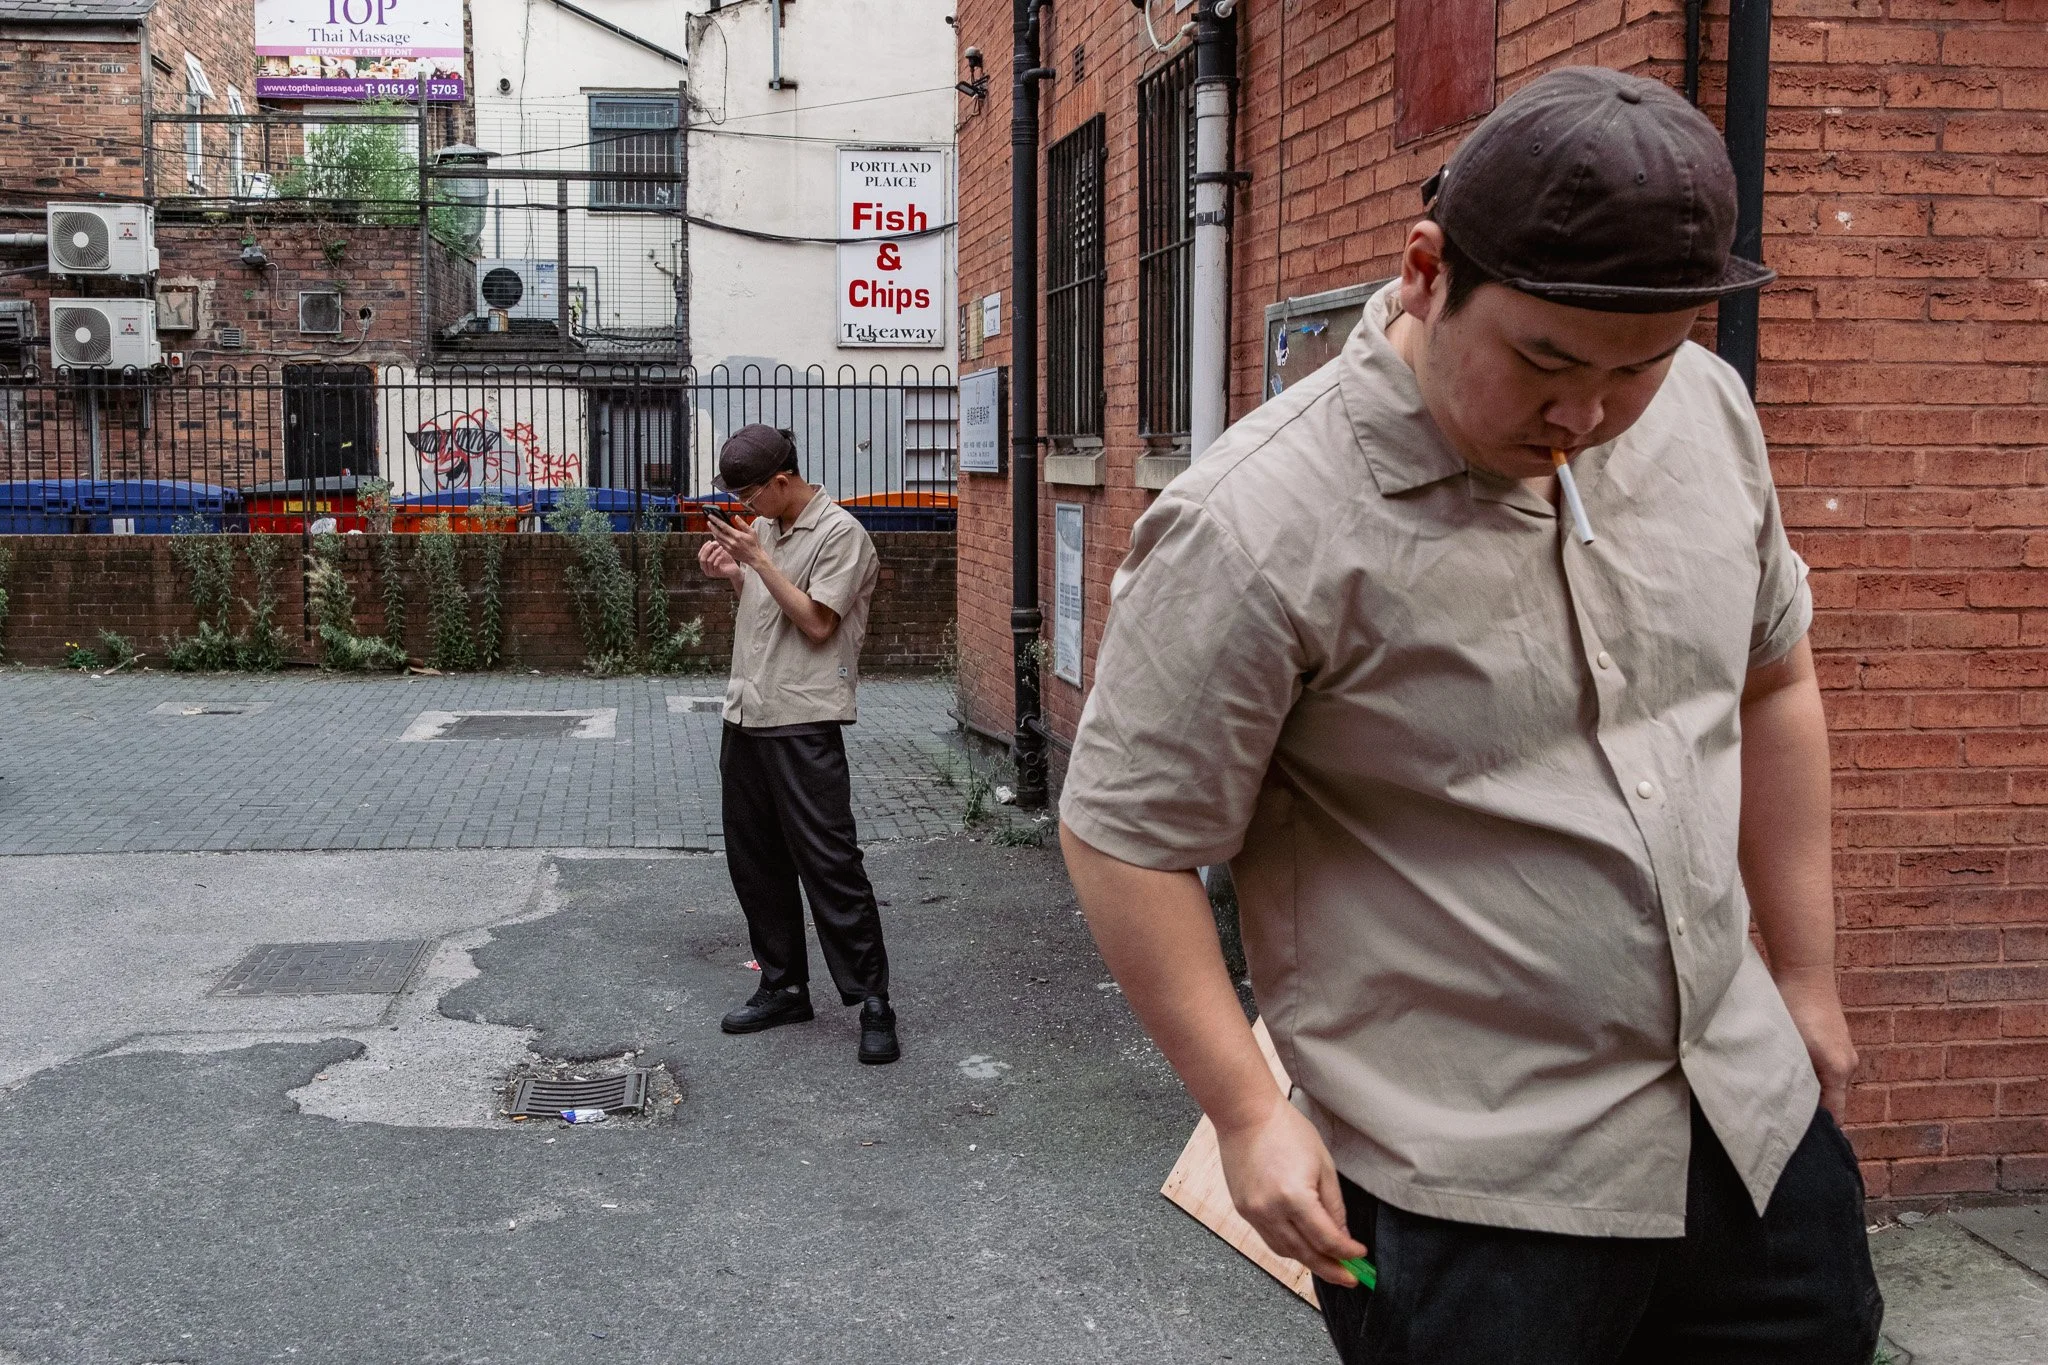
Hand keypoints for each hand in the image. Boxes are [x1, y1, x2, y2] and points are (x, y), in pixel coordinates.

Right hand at [696, 536, 741, 581]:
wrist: (735, 569)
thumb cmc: (727, 561)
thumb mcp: (719, 553)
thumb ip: (714, 548)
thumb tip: (711, 542)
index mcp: (704, 565)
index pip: (700, 556)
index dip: (704, 548)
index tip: (710, 541)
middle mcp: (706, 570)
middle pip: (702, 559)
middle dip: (708, 549)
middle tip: (715, 543)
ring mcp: (711, 573)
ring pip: (709, 561)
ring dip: (715, 552)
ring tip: (721, 547)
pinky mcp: (717, 574)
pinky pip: (715, 564)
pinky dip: (719, 557)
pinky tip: (723, 554)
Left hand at [706, 510, 766, 570]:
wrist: (755, 557)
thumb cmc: (754, 544)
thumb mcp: (752, 532)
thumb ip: (742, 524)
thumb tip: (736, 517)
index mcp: (737, 535)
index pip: (723, 526)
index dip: (716, 520)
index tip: (710, 516)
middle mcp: (731, 541)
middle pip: (718, 532)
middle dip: (712, 526)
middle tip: (708, 522)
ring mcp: (729, 547)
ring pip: (718, 539)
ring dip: (714, 533)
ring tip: (712, 528)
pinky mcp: (729, 552)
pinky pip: (721, 544)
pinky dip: (718, 539)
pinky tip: (717, 536)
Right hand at [1215, 1094, 1368, 1284]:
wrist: (1246, 1114)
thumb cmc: (1286, 1130)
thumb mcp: (1323, 1164)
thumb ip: (1334, 1204)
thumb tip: (1342, 1234)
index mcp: (1295, 1197)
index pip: (1327, 1239)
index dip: (1347, 1252)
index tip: (1360, 1255)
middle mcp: (1271, 1211)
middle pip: (1306, 1254)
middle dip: (1331, 1269)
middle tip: (1350, 1278)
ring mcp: (1253, 1212)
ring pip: (1286, 1252)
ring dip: (1310, 1261)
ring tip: (1330, 1266)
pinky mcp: (1243, 1210)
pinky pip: (1269, 1239)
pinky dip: (1289, 1247)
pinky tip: (1304, 1247)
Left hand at [1777, 966, 1857, 1116]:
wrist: (1803, 971)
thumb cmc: (1795, 1006)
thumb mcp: (1793, 1048)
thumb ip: (1794, 1078)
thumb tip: (1787, 1104)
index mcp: (1840, 1071)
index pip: (1834, 1114)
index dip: (1818, 1129)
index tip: (1797, 1141)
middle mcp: (1846, 1064)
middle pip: (1830, 1100)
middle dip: (1811, 1112)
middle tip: (1782, 1123)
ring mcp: (1840, 1051)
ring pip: (1824, 1083)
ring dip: (1807, 1091)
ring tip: (1781, 1100)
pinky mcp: (1831, 1040)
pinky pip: (1822, 1068)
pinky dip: (1808, 1075)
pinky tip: (1786, 1073)